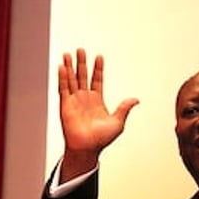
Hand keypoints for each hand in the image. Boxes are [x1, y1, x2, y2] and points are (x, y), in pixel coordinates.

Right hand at [57, 49, 138, 181]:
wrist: (88, 148)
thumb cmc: (101, 139)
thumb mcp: (118, 122)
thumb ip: (124, 108)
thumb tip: (136, 99)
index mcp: (97, 101)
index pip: (97, 80)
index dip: (98, 68)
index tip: (99, 56)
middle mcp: (84, 98)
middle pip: (82, 76)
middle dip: (82, 62)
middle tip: (81, 50)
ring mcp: (74, 100)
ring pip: (71, 79)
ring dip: (70, 67)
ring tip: (68, 54)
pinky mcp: (65, 105)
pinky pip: (63, 88)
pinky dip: (62, 77)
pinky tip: (62, 67)